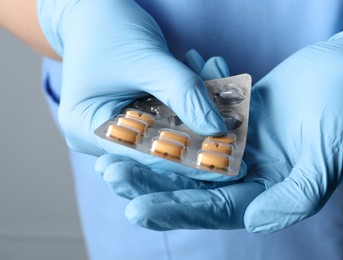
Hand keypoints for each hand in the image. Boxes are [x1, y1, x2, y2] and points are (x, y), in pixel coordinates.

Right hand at [37, 0, 225, 156]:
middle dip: (198, 129)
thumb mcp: (146, 59)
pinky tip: (210, 69)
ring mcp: (122, 122)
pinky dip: (192, 92)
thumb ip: (182, 92)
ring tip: (220, 75)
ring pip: (171, 126)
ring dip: (199, 103)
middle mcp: (103, 133)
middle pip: (158, 145)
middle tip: (234, 123)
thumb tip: (217, 129)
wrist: (96, 7)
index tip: (225, 162)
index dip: (185, 160)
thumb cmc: (107, 27)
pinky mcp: (139, 110)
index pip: (141, 156)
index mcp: (86, 129)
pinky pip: (172, 110)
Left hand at [96, 12, 342, 231]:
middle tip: (110, 174)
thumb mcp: (331, 154)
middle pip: (193, 181)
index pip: (216, 208)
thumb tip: (255, 220)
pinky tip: (149, 101)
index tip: (137, 209)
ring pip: (189, 149)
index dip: (177, 210)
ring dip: (155, 146)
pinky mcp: (236, 115)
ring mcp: (241, 142)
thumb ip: (298, 193)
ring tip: (117, 141)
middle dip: (152, 180)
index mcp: (270, 191)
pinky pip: (200, 115)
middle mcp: (251, 171)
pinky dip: (177, 108)